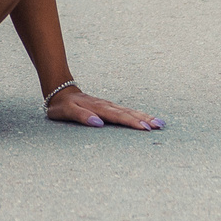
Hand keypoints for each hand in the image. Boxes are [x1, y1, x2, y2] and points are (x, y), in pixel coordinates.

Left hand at [44, 83, 162, 130]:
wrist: (61, 92)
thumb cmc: (63, 106)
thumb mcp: (67, 111)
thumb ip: (81, 116)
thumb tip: (98, 123)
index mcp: (98, 108)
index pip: (118, 116)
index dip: (132, 122)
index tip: (145, 128)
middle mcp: (106, 105)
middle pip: (128, 113)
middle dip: (144, 119)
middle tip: (159, 126)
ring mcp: (109, 105)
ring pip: (130, 111)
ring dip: (144, 116)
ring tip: (159, 123)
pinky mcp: (110, 107)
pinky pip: (127, 110)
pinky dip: (138, 114)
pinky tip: (147, 118)